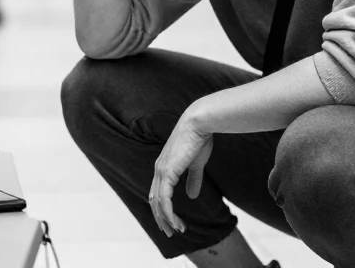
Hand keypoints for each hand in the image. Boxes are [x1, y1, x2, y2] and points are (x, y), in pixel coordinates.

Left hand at [149, 109, 213, 236]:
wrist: (199, 122)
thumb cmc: (199, 138)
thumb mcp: (196, 163)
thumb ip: (193, 179)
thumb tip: (192, 196)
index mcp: (164, 167)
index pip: (158, 193)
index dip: (163, 209)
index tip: (173, 222)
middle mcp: (159, 170)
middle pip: (154, 201)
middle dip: (162, 219)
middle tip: (172, 233)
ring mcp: (161, 171)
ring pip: (158, 202)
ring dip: (166, 219)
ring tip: (176, 230)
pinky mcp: (167, 171)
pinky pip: (164, 198)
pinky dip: (168, 212)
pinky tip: (174, 221)